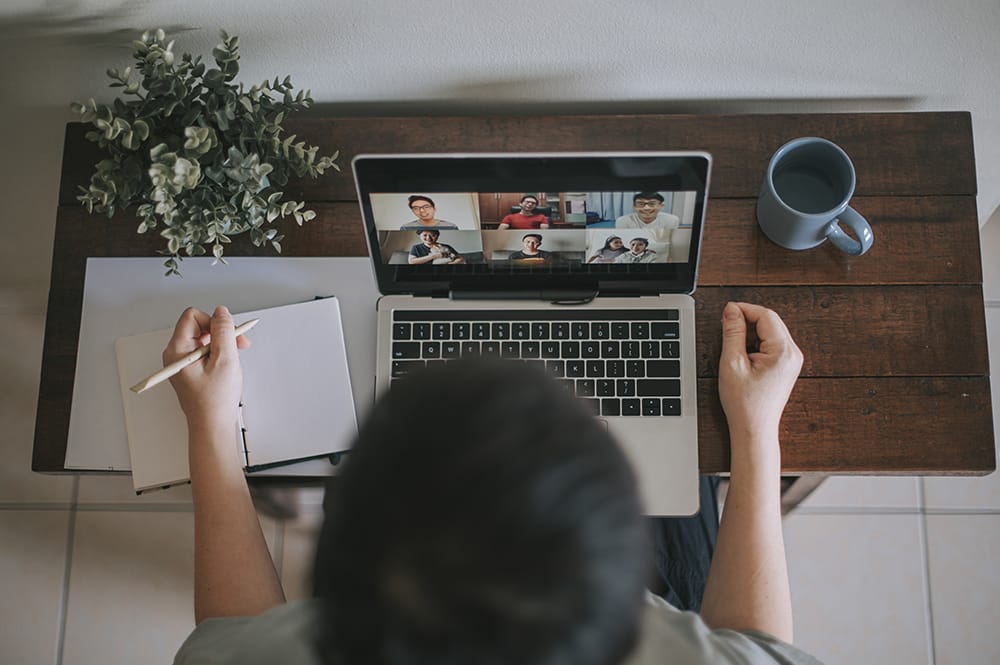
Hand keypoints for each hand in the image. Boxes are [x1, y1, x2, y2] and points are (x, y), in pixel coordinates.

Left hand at [163, 306, 250, 433]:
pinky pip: (205, 352)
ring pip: (204, 339)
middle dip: (221, 333)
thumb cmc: (214, 401)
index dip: (213, 321)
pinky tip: (227, 367)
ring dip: (222, 345)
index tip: (227, 334)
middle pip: (199, 326)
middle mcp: (175, 354)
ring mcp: (182, 362)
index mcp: (177, 350)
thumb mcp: (225, 360)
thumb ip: (223, 331)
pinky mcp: (190, 369)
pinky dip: (219, 355)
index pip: (193, 316)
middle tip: (237, 346)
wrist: (212, 425)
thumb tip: (221, 312)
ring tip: (232, 361)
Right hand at [718, 302, 802, 442]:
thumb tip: (732, 310)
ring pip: (770, 331)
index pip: (765, 315)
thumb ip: (732, 332)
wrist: (754, 429)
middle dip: (747, 320)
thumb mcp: (732, 363)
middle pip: (770, 321)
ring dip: (751, 332)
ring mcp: (791, 360)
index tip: (726, 312)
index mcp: (783, 352)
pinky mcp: (786, 366)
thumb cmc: (744, 404)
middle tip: (727, 329)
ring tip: (735, 350)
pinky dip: (756, 343)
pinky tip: (744, 357)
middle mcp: (793, 354)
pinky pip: (772, 343)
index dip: (744, 309)